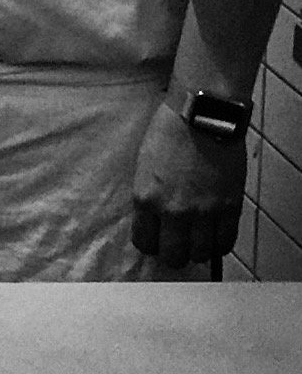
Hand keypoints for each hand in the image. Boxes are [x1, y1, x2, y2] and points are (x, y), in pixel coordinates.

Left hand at [130, 97, 246, 267]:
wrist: (201, 116)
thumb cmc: (168, 133)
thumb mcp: (143, 166)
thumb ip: (148, 196)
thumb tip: (154, 218)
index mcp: (146, 198)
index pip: (144, 242)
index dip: (150, 244)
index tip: (155, 239)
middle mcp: (173, 211)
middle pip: (173, 256)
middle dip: (173, 254)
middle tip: (177, 244)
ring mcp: (204, 212)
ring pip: (201, 254)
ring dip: (198, 250)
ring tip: (197, 240)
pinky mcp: (229, 208)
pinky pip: (225, 242)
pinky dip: (220, 244)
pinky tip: (215, 236)